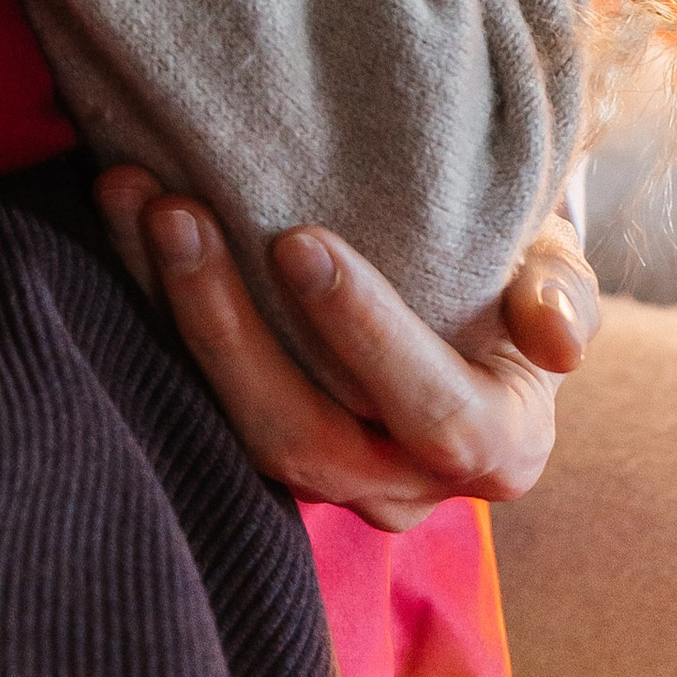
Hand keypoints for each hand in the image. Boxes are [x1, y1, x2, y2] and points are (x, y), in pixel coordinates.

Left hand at [94, 168, 599, 527]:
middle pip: (303, 436)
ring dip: (169, 306)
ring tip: (134, 198)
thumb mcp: (551, 269)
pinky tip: (116, 207)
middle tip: (178, 211)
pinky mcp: (251, 423)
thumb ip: (560, 295)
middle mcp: (399, 478)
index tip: (302, 242)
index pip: (433, 414)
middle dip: (228, 325)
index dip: (367, 335)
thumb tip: (553, 335)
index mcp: (493, 445)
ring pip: (230, 420)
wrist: (462, 283)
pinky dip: (145, 292)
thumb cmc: (513, 270)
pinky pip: (186, 379)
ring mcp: (319, 464)